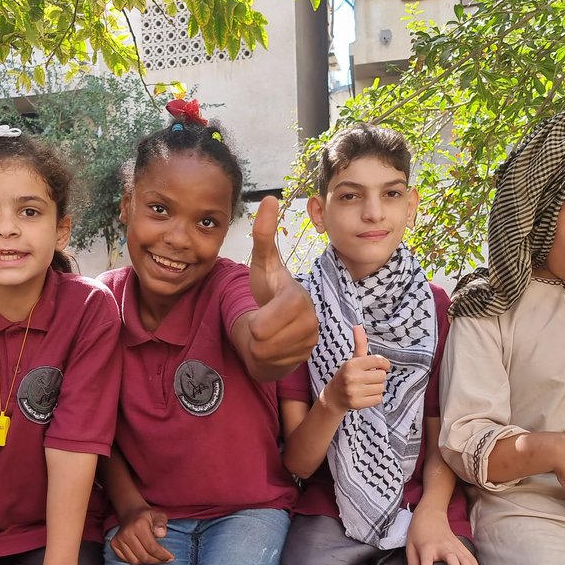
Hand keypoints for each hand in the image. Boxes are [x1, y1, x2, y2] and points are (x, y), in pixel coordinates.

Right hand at [110, 507, 173, 564]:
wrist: (131, 513)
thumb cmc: (147, 516)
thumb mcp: (159, 515)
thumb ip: (161, 524)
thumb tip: (161, 534)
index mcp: (139, 525)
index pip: (152, 547)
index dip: (162, 555)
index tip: (170, 558)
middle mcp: (126, 533)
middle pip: (144, 557)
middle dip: (156, 561)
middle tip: (164, 560)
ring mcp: (118, 539)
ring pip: (135, 561)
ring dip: (147, 562)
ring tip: (154, 557)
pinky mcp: (114, 544)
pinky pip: (127, 560)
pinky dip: (137, 561)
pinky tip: (143, 555)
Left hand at [245, 196, 318, 369]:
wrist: (273, 325)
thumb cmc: (267, 292)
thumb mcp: (262, 264)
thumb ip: (263, 234)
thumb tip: (268, 197)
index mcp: (299, 298)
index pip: (277, 315)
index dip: (260, 319)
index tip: (260, 312)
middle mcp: (310, 322)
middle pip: (263, 339)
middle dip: (253, 333)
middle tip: (260, 323)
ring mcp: (308, 344)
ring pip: (265, 355)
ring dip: (256, 347)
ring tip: (265, 334)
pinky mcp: (302, 361)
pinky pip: (269, 367)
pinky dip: (264, 360)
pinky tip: (272, 348)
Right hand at [321, 325, 390, 411]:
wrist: (333, 397)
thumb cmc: (347, 375)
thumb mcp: (353, 359)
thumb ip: (359, 343)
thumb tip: (358, 326)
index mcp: (352, 364)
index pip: (379, 361)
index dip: (384, 364)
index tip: (381, 366)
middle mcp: (352, 377)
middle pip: (382, 376)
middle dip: (378, 377)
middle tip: (368, 378)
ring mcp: (354, 392)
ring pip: (381, 388)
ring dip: (377, 388)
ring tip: (365, 387)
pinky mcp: (357, 404)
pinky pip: (378, 399)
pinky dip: (375, 398)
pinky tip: (365, 395)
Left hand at [406, 505, 481, 564]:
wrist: (430, 514)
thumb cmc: (418, 532)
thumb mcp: (410, 546)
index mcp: (427, 547)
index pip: (425, 563)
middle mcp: (442, 546)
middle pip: (451, 559)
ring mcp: (453, 545)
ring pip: (465, 559)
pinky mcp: (460, 545)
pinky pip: (470, 557)